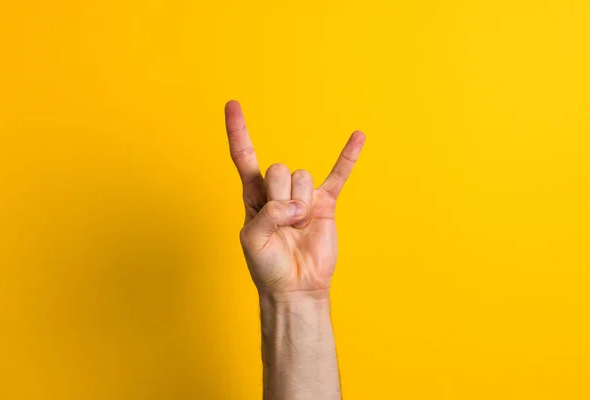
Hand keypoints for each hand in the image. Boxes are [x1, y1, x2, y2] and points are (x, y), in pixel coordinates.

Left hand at [225, 100, 364, 294]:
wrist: (295, 286)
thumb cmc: (267, 265)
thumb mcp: (252, 240)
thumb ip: (268, 215)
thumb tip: (298, 205)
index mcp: (254, 195)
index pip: (244, 155)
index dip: (238, 131)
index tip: (232, 105)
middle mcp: (278, 190)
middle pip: (279, 169)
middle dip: (280, 199)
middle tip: (282, 225)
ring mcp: (303, 195)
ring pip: (302, 177)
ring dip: (300, 206)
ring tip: (298, 228)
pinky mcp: (326, 203)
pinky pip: (339, 175)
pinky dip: (348, 156)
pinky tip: (359, 136)